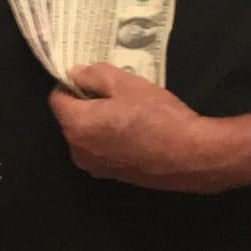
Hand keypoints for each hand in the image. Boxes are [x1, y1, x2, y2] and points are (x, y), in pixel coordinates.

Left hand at [52, 65, 247, 191]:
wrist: (192, 156)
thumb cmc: (158, 117)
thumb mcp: (125, 84)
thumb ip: (93, 75)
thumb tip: (74, 73)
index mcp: (75, 126)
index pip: (57, 98)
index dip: (72, 84)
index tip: (93, 77)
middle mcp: (78, 151)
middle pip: (71, 118)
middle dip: (88, 103)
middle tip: (118, 93)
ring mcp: (95, 167)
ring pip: (88, 134)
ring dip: (100, 121)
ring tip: (130, 112)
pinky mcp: (113, 176)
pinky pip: (102, 149)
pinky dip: (112, 138)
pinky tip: (137, 131)